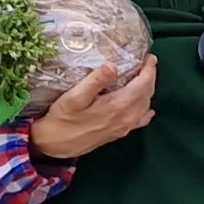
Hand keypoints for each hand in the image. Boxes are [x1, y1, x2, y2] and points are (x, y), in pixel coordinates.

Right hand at [29, 58, 156, 159]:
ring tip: (143, 78)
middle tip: (147, 63)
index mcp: (117, 106)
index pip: (143, 85)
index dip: (149, 69)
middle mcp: (125, 118)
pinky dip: (145, 109)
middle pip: (147, 95)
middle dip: (150, 77)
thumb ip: (95, 81)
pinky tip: (146, 108)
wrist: (54, 146)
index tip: (150, 57)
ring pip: (145, 106)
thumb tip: (113, 66)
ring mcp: (123, 127)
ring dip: (147, 91)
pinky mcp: (118, 134)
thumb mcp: (74, 96)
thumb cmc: (62, 119)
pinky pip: (140, 120)